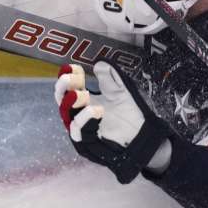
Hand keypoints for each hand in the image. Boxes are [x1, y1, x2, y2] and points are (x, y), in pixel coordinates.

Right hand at [55, 60, 172, 183]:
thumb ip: (112, 78)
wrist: (145, 134)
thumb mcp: (123, 91)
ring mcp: (84, 130)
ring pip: (68, 117)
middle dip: (63, 88)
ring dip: (72, 104)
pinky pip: (80, 134)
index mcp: (87, 101)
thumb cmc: (132, 114)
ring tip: (82, 94)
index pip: (70, 88)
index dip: (68, 77)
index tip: (72, 68)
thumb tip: (100, 63)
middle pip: (62, 102)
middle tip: (69, 79)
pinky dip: (85, 120)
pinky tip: (96, 110)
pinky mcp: (89, 144)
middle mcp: (81, 115)